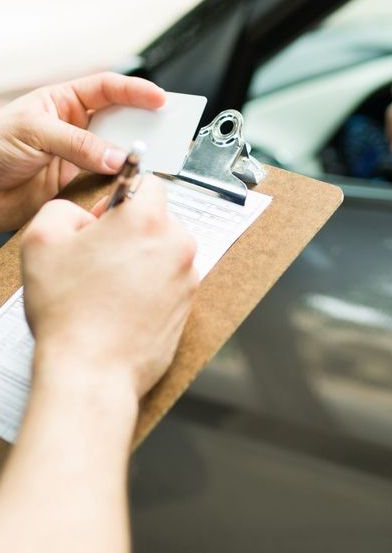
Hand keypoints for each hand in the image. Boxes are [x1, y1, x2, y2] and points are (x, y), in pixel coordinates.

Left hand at [0, 73, 164, 230]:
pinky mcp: (78, 183)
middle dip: (145, 123)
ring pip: (118, 152)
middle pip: (122, 120)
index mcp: (63, 102)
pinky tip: (127, 182)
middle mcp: (76, 127)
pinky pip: (108, 180)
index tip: (160, 99)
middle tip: (168, 129)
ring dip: (134, 156)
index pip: (108, 88)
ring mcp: (79, 155)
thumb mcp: (33, 133)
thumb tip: (116, 156)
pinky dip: (120, 182)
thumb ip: (77, 143)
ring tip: (150, 159)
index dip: (136, 91)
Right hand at [20, 175, 197, 399]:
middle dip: (131, 232)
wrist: (92, 369)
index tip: (105, 217)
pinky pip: (170, 281)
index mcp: (147, 220)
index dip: (121, 196)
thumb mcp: (41, 241)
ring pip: (164, 252)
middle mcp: (177, 243)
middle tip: (99, 257)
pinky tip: (123, 305)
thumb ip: (63, 210)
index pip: (149, 183)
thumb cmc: (70, 312)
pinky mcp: (190, 303)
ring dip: (142, 260)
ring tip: (108, 287)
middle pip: (158, 220)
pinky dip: (152, 287)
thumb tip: (82, 214)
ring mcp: (188, 275)